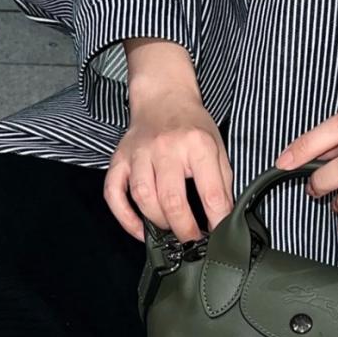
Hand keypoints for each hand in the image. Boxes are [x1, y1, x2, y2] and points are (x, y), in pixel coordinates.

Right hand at [104, 89, 233, 242]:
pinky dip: (125, 218)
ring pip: (143, 197)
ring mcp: (139, 154)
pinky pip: (114, 193)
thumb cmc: (192, 126)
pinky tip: (140, 230)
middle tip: (192, 241)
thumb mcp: (218, 149)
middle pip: (172, 200)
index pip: (210, 193)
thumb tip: (223, 219)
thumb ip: (222, 184)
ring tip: (170, 230)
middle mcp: (166, 148)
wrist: (163, 96)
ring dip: (158, 222)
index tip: (218, 235)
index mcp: (197, 145)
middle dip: (184, 229)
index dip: (216, 221)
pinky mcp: (120, 160)